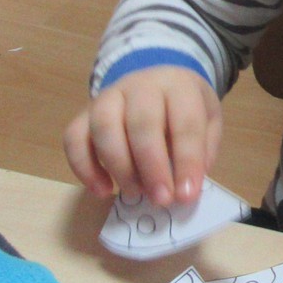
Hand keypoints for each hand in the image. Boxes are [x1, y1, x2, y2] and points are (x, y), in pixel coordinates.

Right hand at [65, 68, 221, 207]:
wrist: (157, 82)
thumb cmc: (184, 108)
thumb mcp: (208, 121)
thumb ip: (202, 151)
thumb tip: (185, 187)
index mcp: (178, 85)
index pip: (185, 121)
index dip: (187, 160)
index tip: (187, 195)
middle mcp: (140, 86)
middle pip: (141, 122)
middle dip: (152, 166)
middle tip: (161, 199)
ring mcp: (108, 97)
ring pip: (104, 126)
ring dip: (119, 167)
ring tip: (134, 194)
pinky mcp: (84, 113)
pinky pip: (74, 138)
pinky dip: (84, 168)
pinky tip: (103, 190)